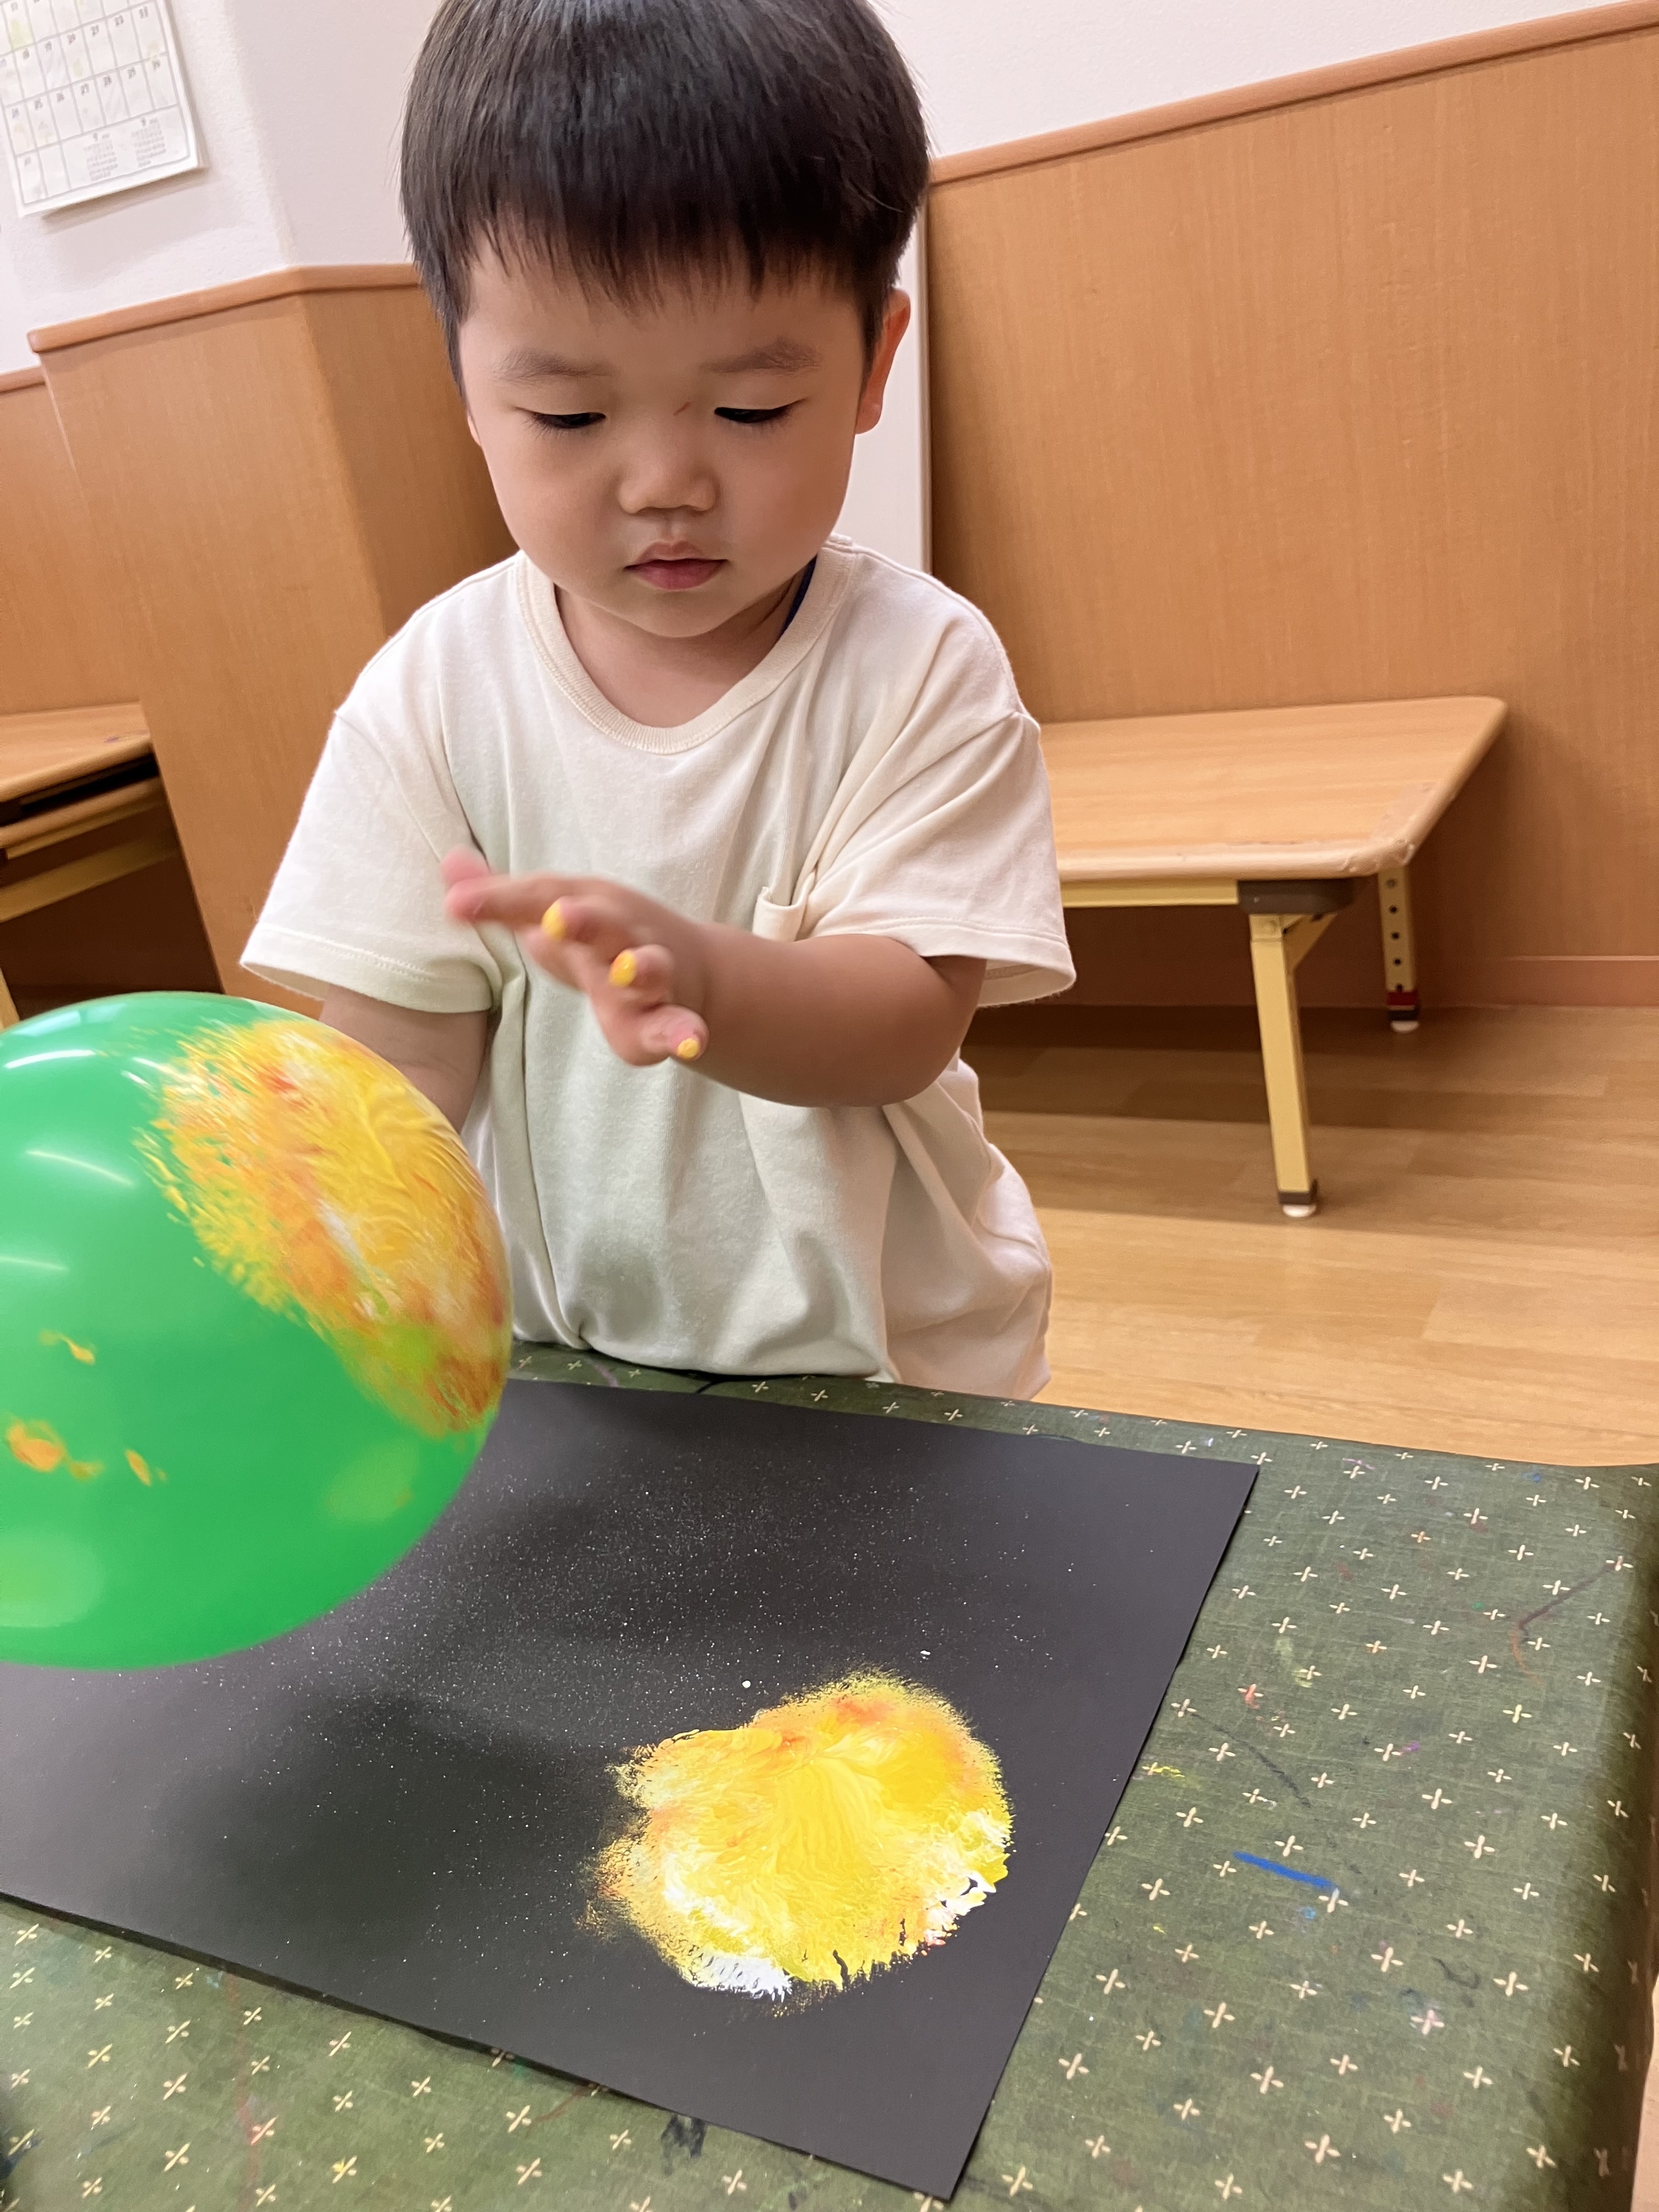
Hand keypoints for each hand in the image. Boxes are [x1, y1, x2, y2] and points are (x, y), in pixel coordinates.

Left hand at [442, 850, 709, 1066]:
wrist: (686, 966)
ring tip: (627, 972)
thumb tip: (449, 863)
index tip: (458, 904)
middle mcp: (618, 934)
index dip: (500, 899)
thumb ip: (502, 898)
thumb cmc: (602, 939)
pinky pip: (677, 1025)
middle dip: (583, 920)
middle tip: (558, 918)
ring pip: (649, 969)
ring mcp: (650, 974)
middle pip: (602, 923)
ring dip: (640, 969)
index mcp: (584, 906)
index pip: (539, 898)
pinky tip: (691, 1044)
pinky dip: (685, 1033)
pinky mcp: (666, 1017)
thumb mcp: (553, 912)